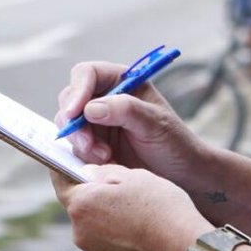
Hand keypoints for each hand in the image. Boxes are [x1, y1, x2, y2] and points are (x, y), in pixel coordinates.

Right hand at [53, 60, 208, 184]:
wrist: (182, 176)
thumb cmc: (175, 143)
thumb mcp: (155, 123)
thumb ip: (126, 110)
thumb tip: (90, 108)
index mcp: (122, 81)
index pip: (88, 74)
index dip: (77, 90)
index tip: (73, 113)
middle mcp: (105, 98)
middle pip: (70, 99)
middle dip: (75, 123)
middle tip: (89, 145)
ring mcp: (97, 123)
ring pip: (69, 126)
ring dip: (81, 143)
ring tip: (105, 157)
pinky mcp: (93, 146)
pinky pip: (74, 147)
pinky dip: (83, 157)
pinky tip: (104, 164)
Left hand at [55, 166, 212, 250]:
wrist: (186, 248)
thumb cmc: (161, 206)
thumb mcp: (134, 175)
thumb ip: (104, 172)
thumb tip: (89, 174)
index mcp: (81, 204)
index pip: (61, 182)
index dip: (66, 170)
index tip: (71, 165)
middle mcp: (80, 233)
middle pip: (81, 208)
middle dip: (95, 198)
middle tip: (120, 189)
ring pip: (96, 229)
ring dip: (109, 220)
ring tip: (138, 214)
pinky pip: (111, 247)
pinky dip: (121, 239)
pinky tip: (143, 232)